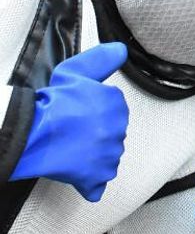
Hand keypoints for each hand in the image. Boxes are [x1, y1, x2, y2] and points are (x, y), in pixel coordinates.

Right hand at [11, 43, 129, 201]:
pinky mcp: (97, 175)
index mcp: (117, 106)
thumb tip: (121, 51)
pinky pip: (97, 182)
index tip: (78, 114)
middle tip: (71, 132)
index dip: (92, 114)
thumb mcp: (75, 71)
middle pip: (109, 135)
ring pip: (105, 157)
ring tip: (68, 147)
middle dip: (93, 135)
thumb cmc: (52, 103)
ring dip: (90, 155)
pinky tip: (75, 172)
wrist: (33, 130)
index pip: (112, 113)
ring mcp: (109, 155)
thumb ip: (101, 60)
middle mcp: (119, 130)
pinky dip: (88, 181)